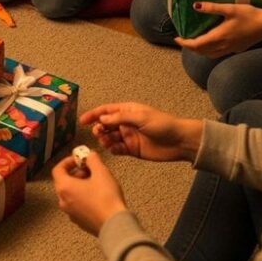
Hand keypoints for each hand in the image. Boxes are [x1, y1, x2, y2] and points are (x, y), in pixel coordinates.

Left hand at [52, 151, 126, 235]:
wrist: (115, 224)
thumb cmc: (106, 198)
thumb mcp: (101, 172)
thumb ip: (93, 159)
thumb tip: (90, 155)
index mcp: (64, 188)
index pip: (58, 169)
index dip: (68, 161)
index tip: (80, 159)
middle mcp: (63, 201)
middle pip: (64, 182)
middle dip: (76, 173)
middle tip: (90, 170)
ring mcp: (70, 213)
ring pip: (70, 194)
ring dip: (80, 185)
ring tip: (96, 183)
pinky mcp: (79, 221)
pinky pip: (77, 205)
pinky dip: (83, 197)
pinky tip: (98, 197)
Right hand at [81, 102, 203, 162]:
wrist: (179, 142)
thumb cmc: (162, 125)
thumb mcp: (140, 117)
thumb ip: (120, 117)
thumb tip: (102, 118)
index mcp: (127, 111)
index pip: (106, 111)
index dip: (94, 115)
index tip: (82, 121)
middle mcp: (126, 123)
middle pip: (105, 125)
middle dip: (99, 129)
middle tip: (98, 133)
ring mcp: (128, 136)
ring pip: (109, 138)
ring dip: (105, 140)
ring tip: (106, 142)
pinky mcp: (132, 149)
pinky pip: (117, 149)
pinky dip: (113, 149)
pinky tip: (114, 149)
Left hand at [175, 4, 261, 57]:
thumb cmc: (250, 16)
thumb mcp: (230, 8)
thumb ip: (212, 7)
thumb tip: (195, 5)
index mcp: (219, 37)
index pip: (196, 45)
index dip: (184, 43)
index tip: (176, 38)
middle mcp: (223, 46)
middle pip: (201, 52)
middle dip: (189, 47)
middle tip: (182, 39)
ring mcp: (230, 49)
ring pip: (209, 54)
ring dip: (199, 50)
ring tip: (193, 41)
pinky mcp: (236, 49)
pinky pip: (218, 53)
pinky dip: (209, 50)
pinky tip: (211, 42)